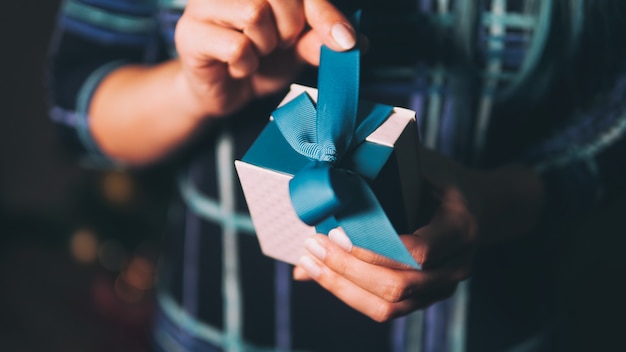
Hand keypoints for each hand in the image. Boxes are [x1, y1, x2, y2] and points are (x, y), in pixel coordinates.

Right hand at [174, 0, 356, 118]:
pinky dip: (245, 65)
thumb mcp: (298, 50)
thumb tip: (355, 40)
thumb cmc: (258, 62)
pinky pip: (236, 45)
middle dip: (289, 30)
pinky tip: (236, 67)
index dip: (325, 13)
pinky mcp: (190, 33)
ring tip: (254, 54)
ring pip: (255, 14)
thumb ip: (320, 39)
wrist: (224, 93)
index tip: (346, 41)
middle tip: (275, 46)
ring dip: (264, 47)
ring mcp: (204, 5)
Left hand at [293, 147, 543, 320]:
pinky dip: (349, 294)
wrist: (480, 207)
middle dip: (347, 269)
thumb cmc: (444, 181)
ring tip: (309, 263)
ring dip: (342, 287)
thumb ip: (385, 172)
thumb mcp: (424, 165)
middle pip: (398, 286)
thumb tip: (332, 181)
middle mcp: (456, 266)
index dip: (374, 249)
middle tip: (313, 245)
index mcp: (460, 228)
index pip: (418, 252)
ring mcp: (441, 288)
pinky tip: (322, 275)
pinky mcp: (424, 297)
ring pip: (388, 307)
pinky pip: (385, 309)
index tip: (335, 232)